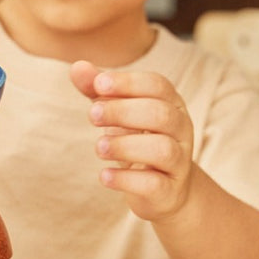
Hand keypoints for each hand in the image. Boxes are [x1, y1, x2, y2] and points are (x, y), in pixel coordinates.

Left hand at [70, 59, 194, 222]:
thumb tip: (77, 67)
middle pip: (160, 114)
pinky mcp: (169, 191)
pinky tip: (104, 176)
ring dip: (125, 145)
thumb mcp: (119, 112)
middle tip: (92, 115)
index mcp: (171, 104)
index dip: (128, 82)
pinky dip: (126, 179)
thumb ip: (98, 90)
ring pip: (162, 149)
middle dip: (123, 111)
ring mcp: (179, 162)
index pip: (157, 85)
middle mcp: (181, 130)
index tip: (99, 84)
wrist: (164, 190)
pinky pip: (154, 184)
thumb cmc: (138, 139)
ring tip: (98, 147)